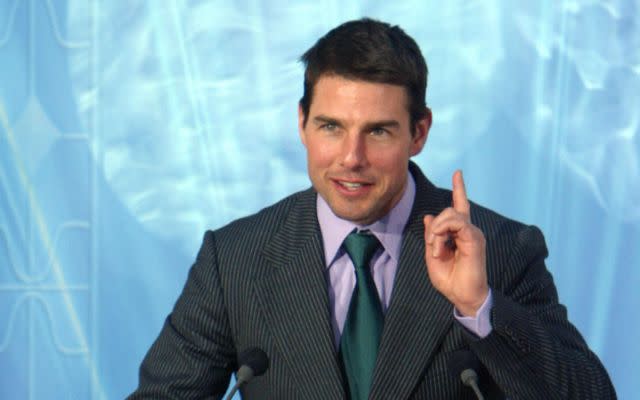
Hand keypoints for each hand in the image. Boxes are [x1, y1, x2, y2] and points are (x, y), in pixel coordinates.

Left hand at [423, 170, 487, 316]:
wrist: (463, 297)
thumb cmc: (450, 280)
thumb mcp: (433, 255)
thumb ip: (431, 236)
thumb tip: (429, 216)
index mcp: (459, 233)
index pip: (459, 206)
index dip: (459, 188)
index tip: (458, 172)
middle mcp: (468, 230)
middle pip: (449, 210)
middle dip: (434, 226)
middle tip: (432, 248)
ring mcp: (473, 233)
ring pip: (451, 214)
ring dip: (437, 231)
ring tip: (436, 250)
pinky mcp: (474, 239)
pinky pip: (457, 222)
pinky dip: (442, 233)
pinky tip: (439, 248)